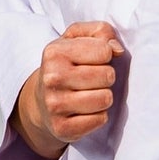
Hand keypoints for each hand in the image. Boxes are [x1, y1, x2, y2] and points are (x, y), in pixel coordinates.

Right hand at [15, 21, 123, 159]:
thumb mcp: (77, 39)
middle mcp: (52, 78)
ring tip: (90, 94)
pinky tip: (85, 110)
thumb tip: (117, 50)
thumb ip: (101, 31)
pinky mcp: (62, 127)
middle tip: (92, 79)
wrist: (41, 102)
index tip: (93, 60)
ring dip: (103, 97)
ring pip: (105, 99)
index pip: (105, 51)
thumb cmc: (65, 66)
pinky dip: (98, 115)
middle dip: (106, 77)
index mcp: (55, 52)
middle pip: (107, 75)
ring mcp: (54, 104)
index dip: (105, 55)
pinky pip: (100, 119)